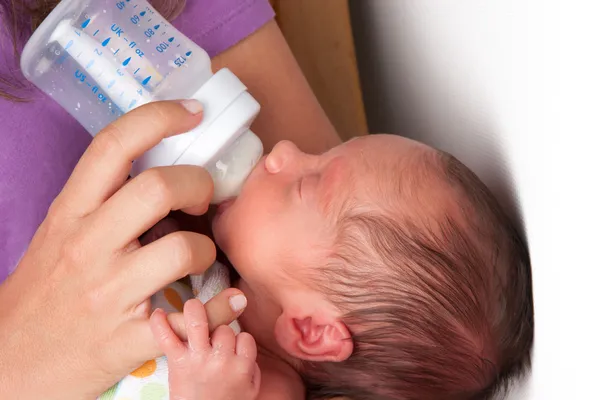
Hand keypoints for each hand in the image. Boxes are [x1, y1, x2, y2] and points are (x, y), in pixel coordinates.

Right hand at [0, 100, 245, 399]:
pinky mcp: (128, 338)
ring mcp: (108, 293)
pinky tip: (230, 299)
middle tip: (205, 195)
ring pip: (184, 249)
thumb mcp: (58, 233)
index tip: (192, 112)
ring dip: (208, 248)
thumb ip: (101, 201)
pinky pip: (193, 317)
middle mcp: (88, 246)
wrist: (12, 362)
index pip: (114, 146)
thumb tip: (155, 166)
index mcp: (70, 213)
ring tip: (203, 256)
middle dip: (199, 183)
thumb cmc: (44, 290)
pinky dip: (224, 307)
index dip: (160, 118)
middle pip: (160, 188)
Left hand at [151, 299, 260, 399]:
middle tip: (211, 334)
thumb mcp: (250, 391)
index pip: (244, 338)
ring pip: (201, 322)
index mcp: (242, 367)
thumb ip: (251, 368)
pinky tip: (158, 314)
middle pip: (224, 329)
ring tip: (192, 306)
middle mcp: (222, 359)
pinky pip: (168, 338)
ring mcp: (199, 360)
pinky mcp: (178, 364)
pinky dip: (160, 325)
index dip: (237, 340)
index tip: (230, 347)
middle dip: (218, 330)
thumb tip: (245, 348)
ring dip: (196, 311)